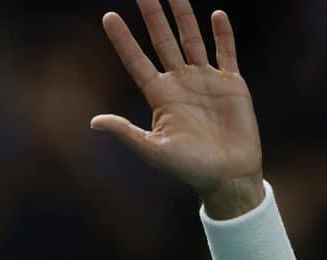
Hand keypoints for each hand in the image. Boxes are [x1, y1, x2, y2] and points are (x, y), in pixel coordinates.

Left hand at [92, 0, 263, 217]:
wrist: (227, 176)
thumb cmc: (189, 168)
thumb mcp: (154, 151)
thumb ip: (127, 133)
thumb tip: (94, 122)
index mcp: (160, 96)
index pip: (136, 61)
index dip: (123, 39)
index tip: (108, 16)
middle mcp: (180, 83)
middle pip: (163, 41)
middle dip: (153, 16)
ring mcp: (206, 80)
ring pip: (192, 39)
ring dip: (184, 16)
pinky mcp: (231, 83)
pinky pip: (226, 52)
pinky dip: (223, 35)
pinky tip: (216, 15)